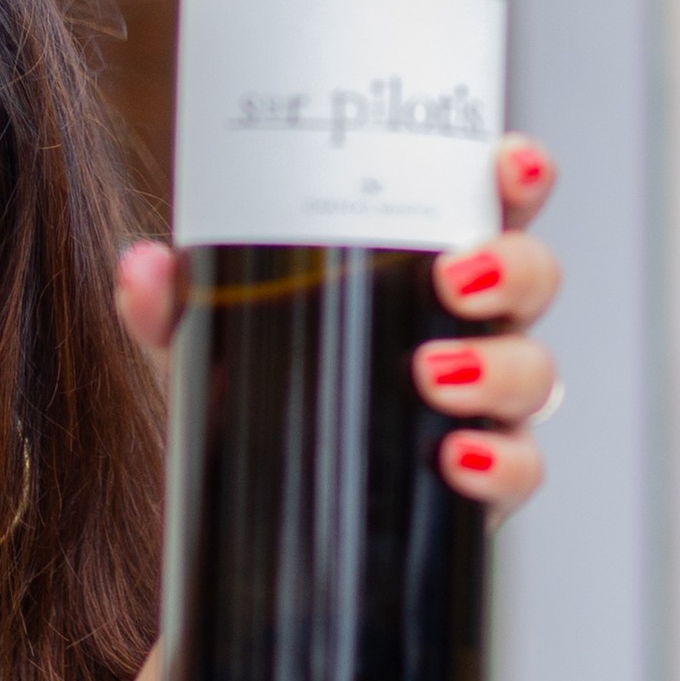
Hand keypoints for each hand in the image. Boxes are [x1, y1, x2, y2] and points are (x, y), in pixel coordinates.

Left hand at [112, 134, 561, 523]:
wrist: (262, 521)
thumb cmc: (261, 401)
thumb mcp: (208, 349)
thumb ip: (175, 308)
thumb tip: (143, 266)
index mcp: (426, 270)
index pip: (494, 206)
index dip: (520, 175)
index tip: (508, 160)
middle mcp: (472, 329)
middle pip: (535, 278)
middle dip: (512, 268)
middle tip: (452, 277)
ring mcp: (485, 406)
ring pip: (536, 372)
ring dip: (497, 365)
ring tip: (432, 371)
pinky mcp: (480, 485)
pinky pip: (519, 470)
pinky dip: (498, 463)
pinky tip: (455, 457)